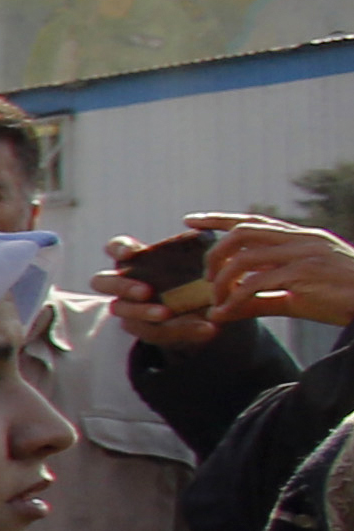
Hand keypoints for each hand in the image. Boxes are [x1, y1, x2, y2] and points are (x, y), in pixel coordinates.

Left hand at [198, 216, 353, 332]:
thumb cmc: (341, 300)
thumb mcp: (296, 297)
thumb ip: (258, 300)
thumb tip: (219, 312)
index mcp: (301, 238)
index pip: (254, 221)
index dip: (218, 218)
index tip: (190, 220)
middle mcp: (301, 240)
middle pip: (243, 232)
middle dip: (215, 252)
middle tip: (206, 278)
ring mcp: (304, 255)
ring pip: (245, 256)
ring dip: (222, 279)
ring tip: (217, 299)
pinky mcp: (305, 274)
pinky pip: (258, 282)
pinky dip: (236, 297)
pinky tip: (227, 311)